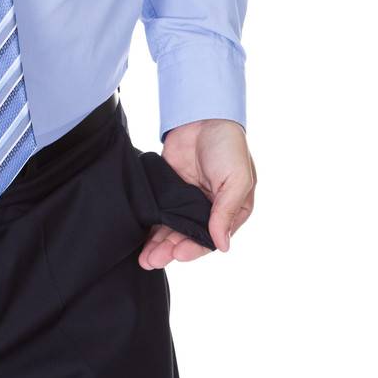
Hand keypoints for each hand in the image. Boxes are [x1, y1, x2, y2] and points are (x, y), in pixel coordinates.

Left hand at [137, 118, 255, 269]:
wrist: (202, 116)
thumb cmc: (229, 146)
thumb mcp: (236, 179)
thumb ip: (226, 212)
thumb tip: (223, 245)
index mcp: (231, 210)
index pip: (211, 238)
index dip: (194, 249)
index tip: (177, 254)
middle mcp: (209, 210)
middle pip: (188, 237)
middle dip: (170, 250)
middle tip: (152, 262)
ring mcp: (188, 201)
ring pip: (172, 229)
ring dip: (159, 244)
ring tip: (144, 259)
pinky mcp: (170, 190)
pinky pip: (159, 213)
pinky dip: (152, 226)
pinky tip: (141, 239)